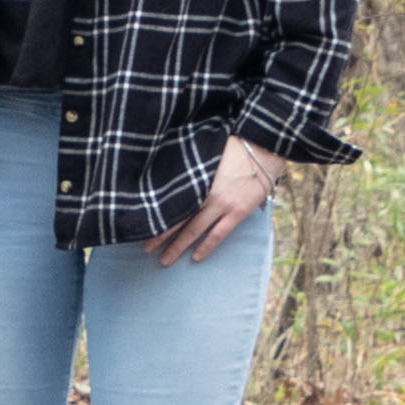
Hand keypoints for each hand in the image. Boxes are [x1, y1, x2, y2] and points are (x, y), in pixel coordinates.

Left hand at [149, 137, 283, 267]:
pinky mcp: (238, 211)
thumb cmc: (232, 144)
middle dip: (160, 236)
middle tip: (146, 249)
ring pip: (195, 230)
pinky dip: (207, 246)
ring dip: (178, 247)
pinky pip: (219, 234)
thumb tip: (169, 170)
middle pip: (177, 219)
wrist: (262, 147)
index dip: (156, 214)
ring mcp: (222, 204)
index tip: (141, 224)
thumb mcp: (204, 151)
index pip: (169, 201)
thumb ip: (188, 165)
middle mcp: (204, 194)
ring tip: (165, 260)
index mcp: (193, 178)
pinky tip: (195, 257)